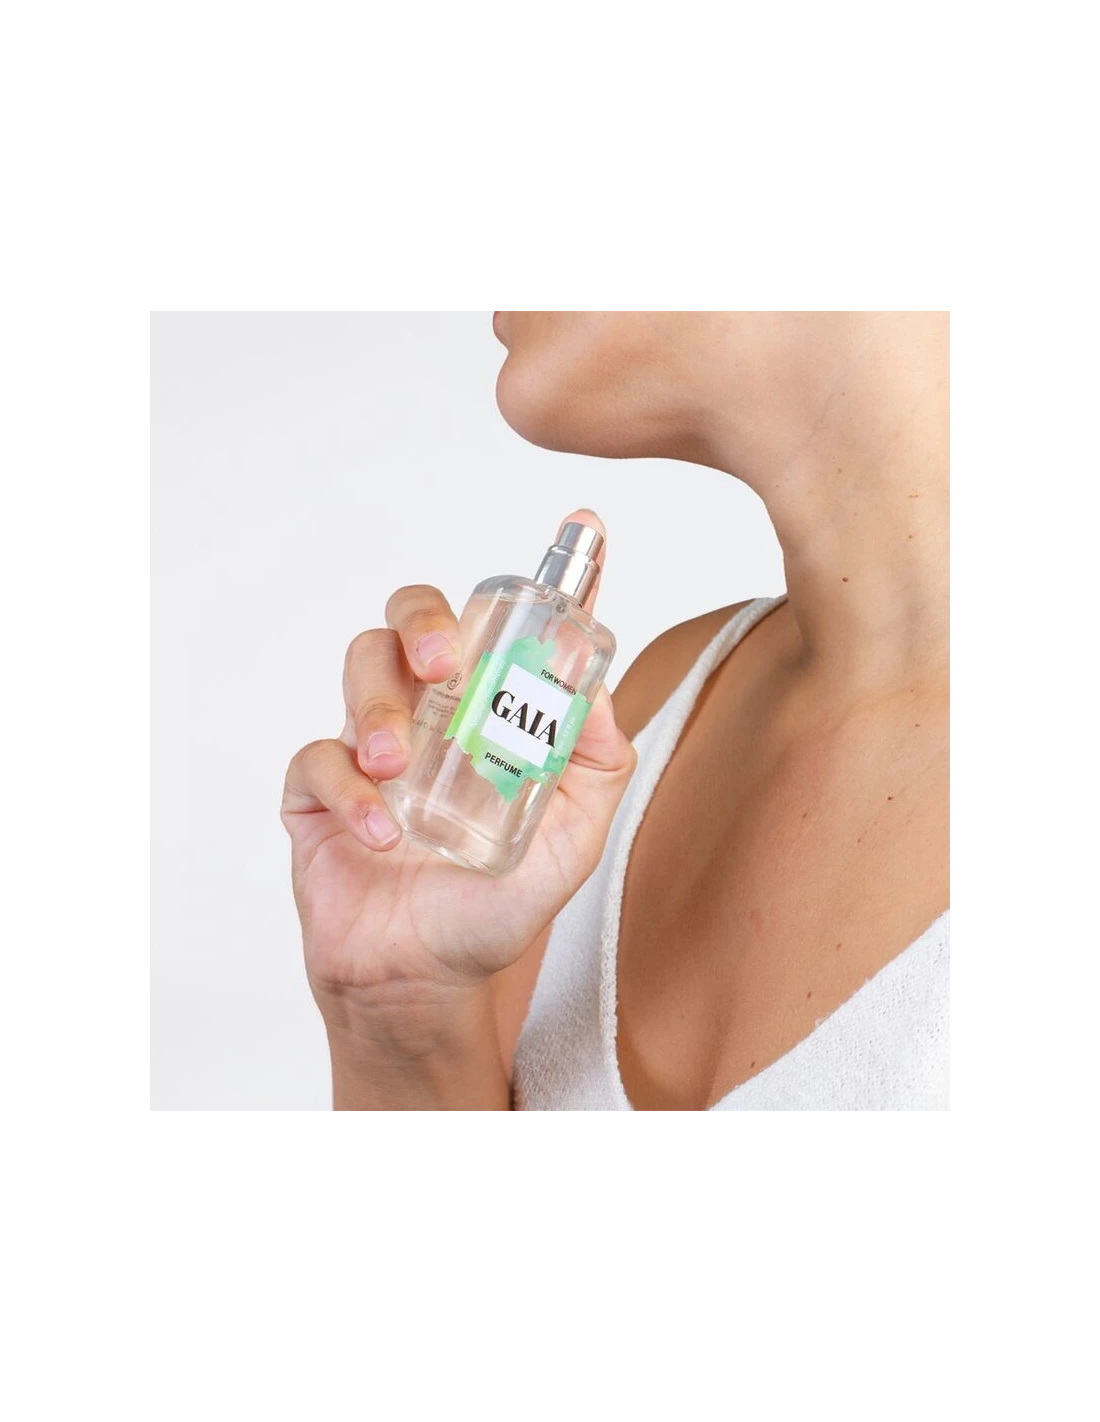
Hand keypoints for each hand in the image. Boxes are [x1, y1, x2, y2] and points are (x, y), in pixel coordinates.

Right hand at [281, 512, 635, 1016]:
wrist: (425, 982)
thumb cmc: (493, 906)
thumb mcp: (571, 844)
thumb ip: (597, 770)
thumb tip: (601, 692)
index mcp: (491, 715)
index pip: (511, 631)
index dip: (546, 580)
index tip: (584, 525)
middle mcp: (432, 714)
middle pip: (415, 616)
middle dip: (428, 620)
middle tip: (446, 661)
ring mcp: (372, 746)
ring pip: (361, 665)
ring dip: (380, 707)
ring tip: (399, 767)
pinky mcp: (319, 790)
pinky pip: (319, 757)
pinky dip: (350, 790)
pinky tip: (380, 835)